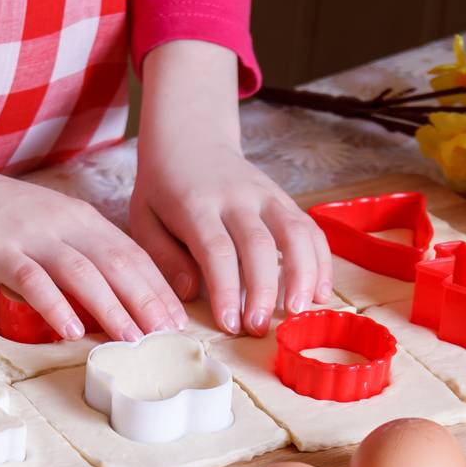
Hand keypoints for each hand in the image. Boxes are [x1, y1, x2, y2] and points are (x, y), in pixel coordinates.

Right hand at [0, 159, 185, 342]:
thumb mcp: (50, 229)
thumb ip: (79, 255)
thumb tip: (110, 299)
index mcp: (81, 219)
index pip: (132, 253)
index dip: (158, 286)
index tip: (179, 318)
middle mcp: (64, 225)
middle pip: (117, 262)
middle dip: (147, 300)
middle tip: (168, 333)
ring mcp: (33, 237)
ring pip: (83, 273)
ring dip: (111, 307)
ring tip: (132, 339)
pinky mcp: (1, 252)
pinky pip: (34, 281)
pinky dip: (56, 306)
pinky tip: (73, 330)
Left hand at [131, 41, 332, 335]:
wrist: (190, 136)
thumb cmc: (162, 187)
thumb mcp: (144, 218)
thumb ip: (164, 256)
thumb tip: (191, 293)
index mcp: (196, 204)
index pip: (217, 251)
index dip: (227, 290)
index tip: (230, 325)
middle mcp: (236, 197)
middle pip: (259, 245)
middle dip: (263, 292)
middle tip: (259, 330)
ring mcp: (266, 195)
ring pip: (295, 233)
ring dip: (303, 275)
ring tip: (300, 312)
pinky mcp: (284, 198)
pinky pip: (310, 229)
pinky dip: (320, 261)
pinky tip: (320, 293)